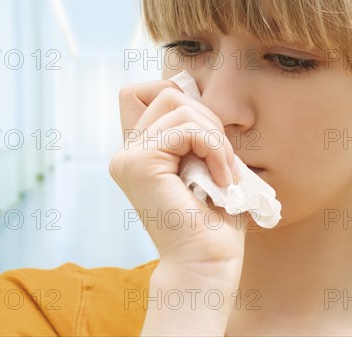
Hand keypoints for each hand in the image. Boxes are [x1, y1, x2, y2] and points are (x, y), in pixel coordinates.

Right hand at [109, 78, 247, 279]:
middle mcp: (127, 152)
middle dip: (207, 119)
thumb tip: (199, 89)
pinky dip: (214, 147)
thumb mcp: (205, 161)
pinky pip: (186, 128)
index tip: (206, 139)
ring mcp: (128, 157)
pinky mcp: (140, 162)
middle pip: (167, 92)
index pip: (145, 92)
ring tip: (224, 172)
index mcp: (140, 151)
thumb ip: (194, 129)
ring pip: (178, 104)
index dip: (180, 99)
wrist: (208, 262)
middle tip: (223, 160)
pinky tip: (221, 178)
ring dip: (214, 136)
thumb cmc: (214, 219)